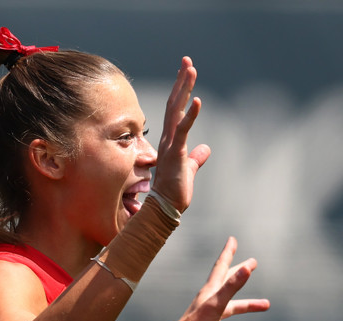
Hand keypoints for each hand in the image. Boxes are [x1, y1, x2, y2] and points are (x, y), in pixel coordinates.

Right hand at [152, 57, 210, 212]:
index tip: (186, 72)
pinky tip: (198, 100)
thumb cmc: (175, 192)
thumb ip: (196, 158)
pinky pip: (183, 130)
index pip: (175, 110)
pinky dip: (190, 115)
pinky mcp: (175, 153)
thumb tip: (205, 150)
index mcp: (171, 141)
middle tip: (187, 60)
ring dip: (184, 89)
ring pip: (175, 111)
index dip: (181, 90)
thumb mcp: (189, 170)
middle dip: (181, 81)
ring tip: (191, 69)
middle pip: (173, 103)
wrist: (165, 208)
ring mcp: (170, 145)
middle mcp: (167, 139)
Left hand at [177, 236, 269, 320]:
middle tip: (253, 263)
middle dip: (240, 272)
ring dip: (249, 306)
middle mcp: (211, 302)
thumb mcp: (217, 303)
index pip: (221, 267)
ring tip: (266, 304)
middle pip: (228, 283)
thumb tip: (247, 268)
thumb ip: (232, 286)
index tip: (232, 240)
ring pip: (233, 309)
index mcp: (210, 291)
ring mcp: (212, 318)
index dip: (228, 252)